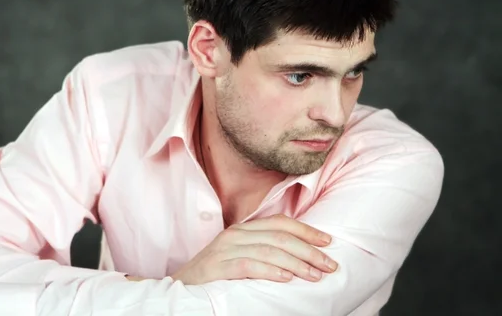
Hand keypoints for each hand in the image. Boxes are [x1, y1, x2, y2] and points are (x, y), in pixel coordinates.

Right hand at [171, 214, 337, 284]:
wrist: (180, 288)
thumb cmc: (215, 276)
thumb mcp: (239, 257)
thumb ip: (263, 251)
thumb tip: (298, 256)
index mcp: (243, 230)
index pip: (279, 222)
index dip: (306, 231)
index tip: (328, 241)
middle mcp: (235, 235)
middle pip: (279, 236)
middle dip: (309, 250)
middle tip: (330, 264)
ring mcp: (225, 250)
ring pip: (269, 250)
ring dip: (296, 263)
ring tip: (315, 274)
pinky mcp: (217, 267)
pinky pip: (249, 265)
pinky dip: (271, 271)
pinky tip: (287, 279)